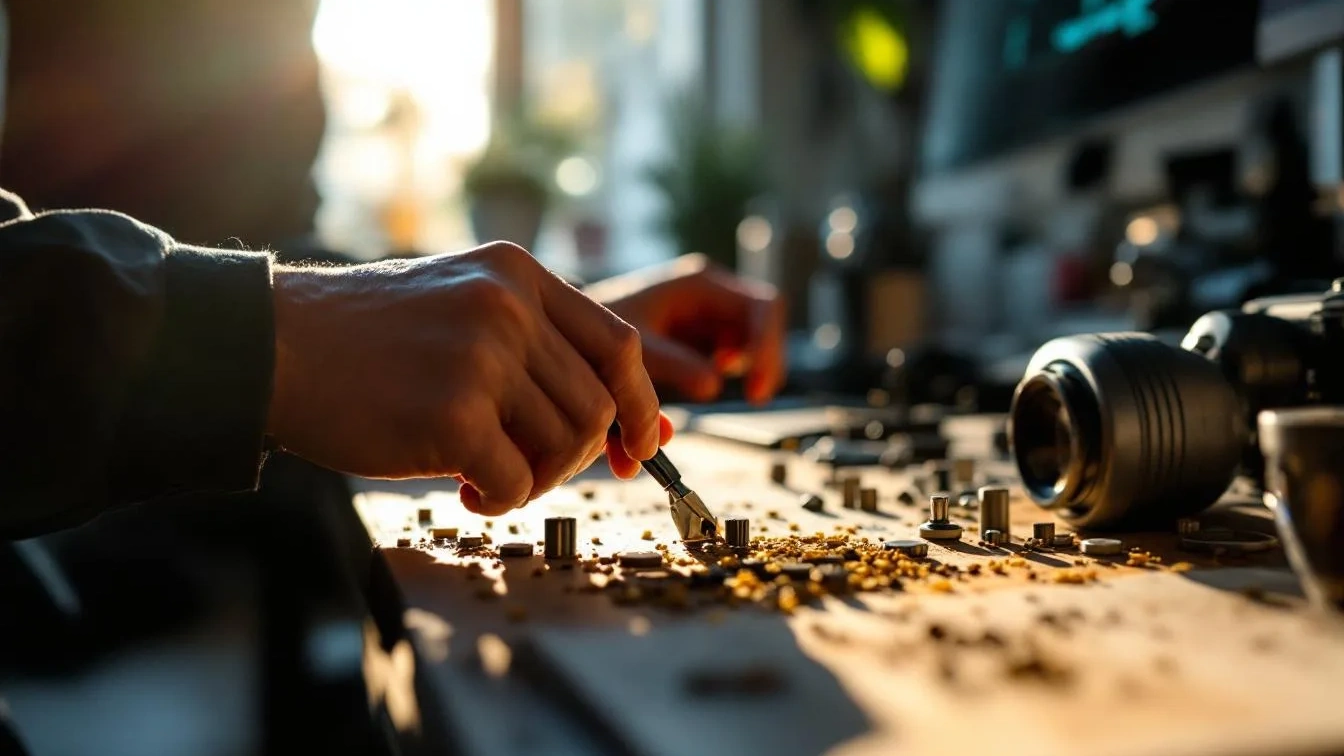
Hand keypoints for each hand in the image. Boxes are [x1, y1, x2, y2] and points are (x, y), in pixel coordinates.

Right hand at [266, 242, 660, 514]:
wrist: (271, 346)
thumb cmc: (368, 341)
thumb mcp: (461, 304)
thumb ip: (535, 346)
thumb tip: (626, 424)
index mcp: (517, 275)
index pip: (618, 345)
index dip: (641, 405)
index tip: (642, 449)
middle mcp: (508, 307)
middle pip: (596, 405)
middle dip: (576, 456)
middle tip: (531, 470)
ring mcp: (483, 358)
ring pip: (565, 444)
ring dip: (537, 477)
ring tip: (490, 477)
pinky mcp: (453, 415)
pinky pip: (518, 481)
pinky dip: (502, 500)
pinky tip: (467, 491)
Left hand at [588, 254, 785, 403]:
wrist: (573, 332)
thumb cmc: (599, 329)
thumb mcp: (635, 347)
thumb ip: (672, 364)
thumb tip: (713, 385)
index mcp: (700, 284)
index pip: (763, 307)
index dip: (768, 345)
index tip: (754, 385)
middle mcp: (712, 295)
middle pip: (767, 322)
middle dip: (767, 360)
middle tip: (755, 396)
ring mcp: (711, 316)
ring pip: (755, 341)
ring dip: (751, 370)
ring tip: (731, 388)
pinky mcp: (705, 338)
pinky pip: (735, 357)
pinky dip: (730, 378)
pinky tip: (707, 383)